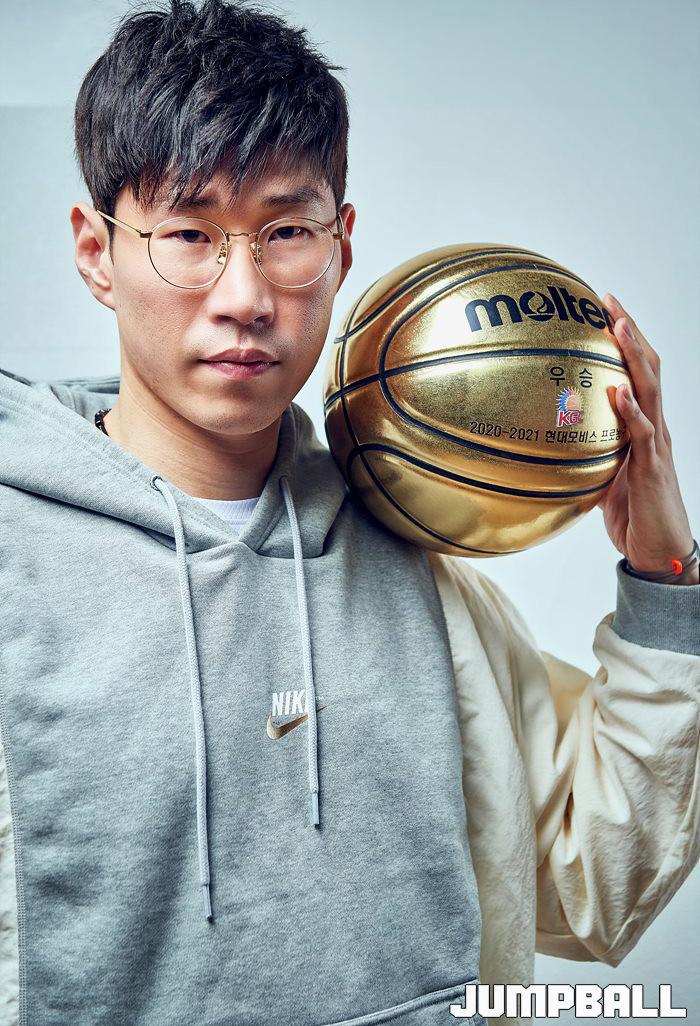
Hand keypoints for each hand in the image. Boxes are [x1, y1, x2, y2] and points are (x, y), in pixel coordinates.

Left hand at [596, 293, 697, 584]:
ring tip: (618, 327)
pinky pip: (642, 434)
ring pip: (649, 391)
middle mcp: (655, 428)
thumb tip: (550, 444)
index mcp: (644, 426)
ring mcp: (656, 445)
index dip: (625, 341)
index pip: (637, 372)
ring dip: (634, 357)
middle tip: (610, 301)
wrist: (660, 552)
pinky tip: (618, 391)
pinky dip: (631, 410)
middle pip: (648, 368)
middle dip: (629, 333)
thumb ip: (586, 454)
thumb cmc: (634, 515)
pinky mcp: (652, 468)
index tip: (604, 310)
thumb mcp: (603, 477)